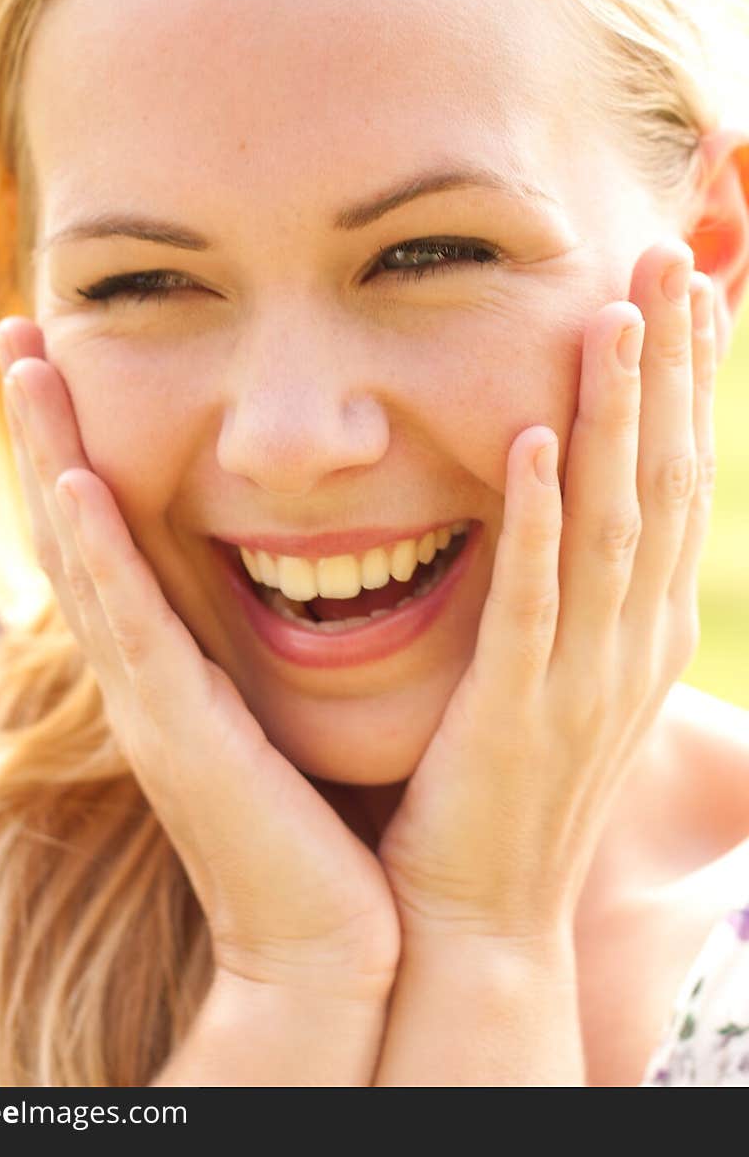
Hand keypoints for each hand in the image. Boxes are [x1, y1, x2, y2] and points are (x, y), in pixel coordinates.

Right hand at [0, 319, 399, 1000]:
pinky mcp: (176, 731)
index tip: (60, 358)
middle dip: (43, 427)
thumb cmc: (309, 818)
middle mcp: (138, 667)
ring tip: (26, 368)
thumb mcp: (270, 702)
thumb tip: (300, 556)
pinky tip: (78, 483)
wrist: (320, 935)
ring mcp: (145, 697)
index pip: (105, 528)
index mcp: (165, 655)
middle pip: (71, 524)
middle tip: (16, 334)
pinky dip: (97, 554)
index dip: (73, 443)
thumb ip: (259, 635)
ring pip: (82, 557)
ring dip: (50, 458)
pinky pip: (129, 626)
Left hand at [376, 242, 715, 944]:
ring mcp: (583, 676)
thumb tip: (572, 501)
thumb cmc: (511, 785)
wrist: (481, 912)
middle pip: (668, 479)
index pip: (682, 481)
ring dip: (618, 415)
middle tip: (668, 259)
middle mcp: (633, 642)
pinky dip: (539, 515)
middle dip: (671, 367)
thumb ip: (579, 592)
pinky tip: (534, 439)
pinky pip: (533, 596)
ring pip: (614, 521)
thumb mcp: (568, 676)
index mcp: (645, 628)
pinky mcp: (515, 707)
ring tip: (613, 315)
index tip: (689, 294)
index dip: (690, 384)